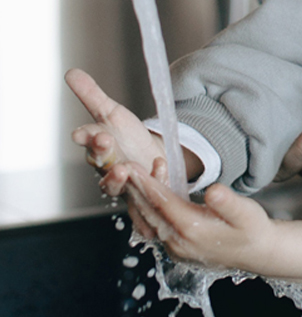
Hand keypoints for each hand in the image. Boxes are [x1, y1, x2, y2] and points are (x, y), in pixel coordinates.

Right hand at [65, 69, 168, 187]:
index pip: (86, 139)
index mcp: (97, 144)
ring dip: (117, 177)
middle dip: (100, 151)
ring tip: (124, 168)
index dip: (84, 136)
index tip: (81, 133)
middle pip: (98, 161)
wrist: (150, 156)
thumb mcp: (112, 113)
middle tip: (104, 140)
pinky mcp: (143, 189)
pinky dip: (155, 176)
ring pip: (113, 185)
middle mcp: (106, 165)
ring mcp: (123, 181)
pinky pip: (147, 187)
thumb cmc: (127, 137)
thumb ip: (92, 96)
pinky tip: (160, 164)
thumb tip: (71, 72)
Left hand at [121, 160, 275, 269]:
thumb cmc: (254, 229)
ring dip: (138, 198)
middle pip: (149, 211)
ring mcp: (175, 248)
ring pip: (148, 220)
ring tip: (131, 177)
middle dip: (135, 188)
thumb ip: (229, 203)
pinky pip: (154, 226)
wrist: (259, 252)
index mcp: (193, 230)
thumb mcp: (247, 213)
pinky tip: (146, 195)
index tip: (131, 166)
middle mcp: (179, 242)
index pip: (162, 202)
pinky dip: (147, 209)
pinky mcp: (176, 248)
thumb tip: (214, 191)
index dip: (146, 183)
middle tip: (121, 165)